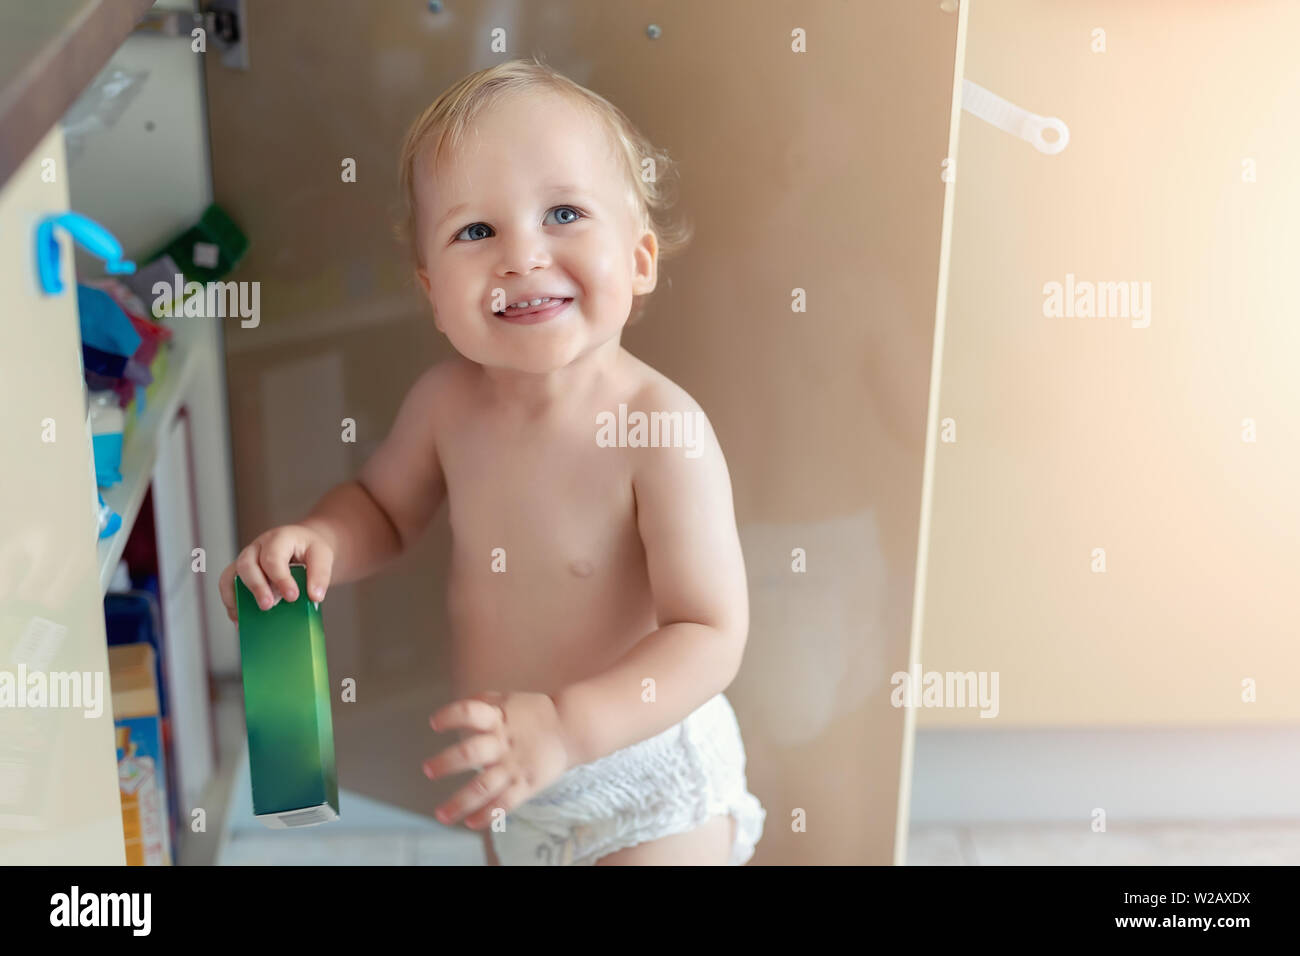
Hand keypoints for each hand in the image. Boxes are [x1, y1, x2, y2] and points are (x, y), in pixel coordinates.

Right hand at [218, 524, 334, 622]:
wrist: (303, 544)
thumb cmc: (310, 549)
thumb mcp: (322, 555)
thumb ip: (320, 574)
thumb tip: (315, 596)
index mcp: (278, 539)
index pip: (273, 558)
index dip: (281, 579)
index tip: (292, 597)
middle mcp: (258, 547)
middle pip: (247, 565)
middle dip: (256, 587)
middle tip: (268, 606)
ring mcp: (247, 559)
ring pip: (230, 575)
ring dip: (236, 597)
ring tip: (246, 618)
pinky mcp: (241, 572)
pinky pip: (227, 586)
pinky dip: (232, 603)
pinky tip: (241, 620)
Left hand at [424, 690, 575, 828]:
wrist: (572, 728)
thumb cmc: (535, 713)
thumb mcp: (509, 700)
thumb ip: (483, 702)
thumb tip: (457, 707)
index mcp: (498, 718)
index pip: (470, 713)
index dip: (450, 716)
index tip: (434, 724)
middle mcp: (503, 742)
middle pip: (471, 753)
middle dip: (446, 763)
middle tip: (427, 770)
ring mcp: (514, 766)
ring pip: (483, 786)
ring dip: (459, 802)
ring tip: (441, 815)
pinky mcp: (526, 784)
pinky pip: (505, 803)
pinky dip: (487, 815)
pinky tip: (470, 823)